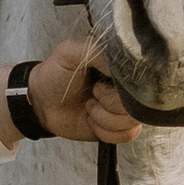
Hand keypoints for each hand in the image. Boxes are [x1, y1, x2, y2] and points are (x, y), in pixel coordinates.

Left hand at [0, 33, 138, 147]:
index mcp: (121, 63)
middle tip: (92, 94)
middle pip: (138, 103)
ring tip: (89, 107)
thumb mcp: (70, 51)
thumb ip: (96, 49)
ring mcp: (125, 106)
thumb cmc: (55, 73)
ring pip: (132, 121)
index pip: (141, 77)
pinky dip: (106, 132)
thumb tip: (121, 66)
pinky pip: (127, 135)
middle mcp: (127, 85)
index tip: (99, 83)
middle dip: (109, 104)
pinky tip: (92, 120)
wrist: (42, 103)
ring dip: (104, 118)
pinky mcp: (119, 126)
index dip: (121, 86)